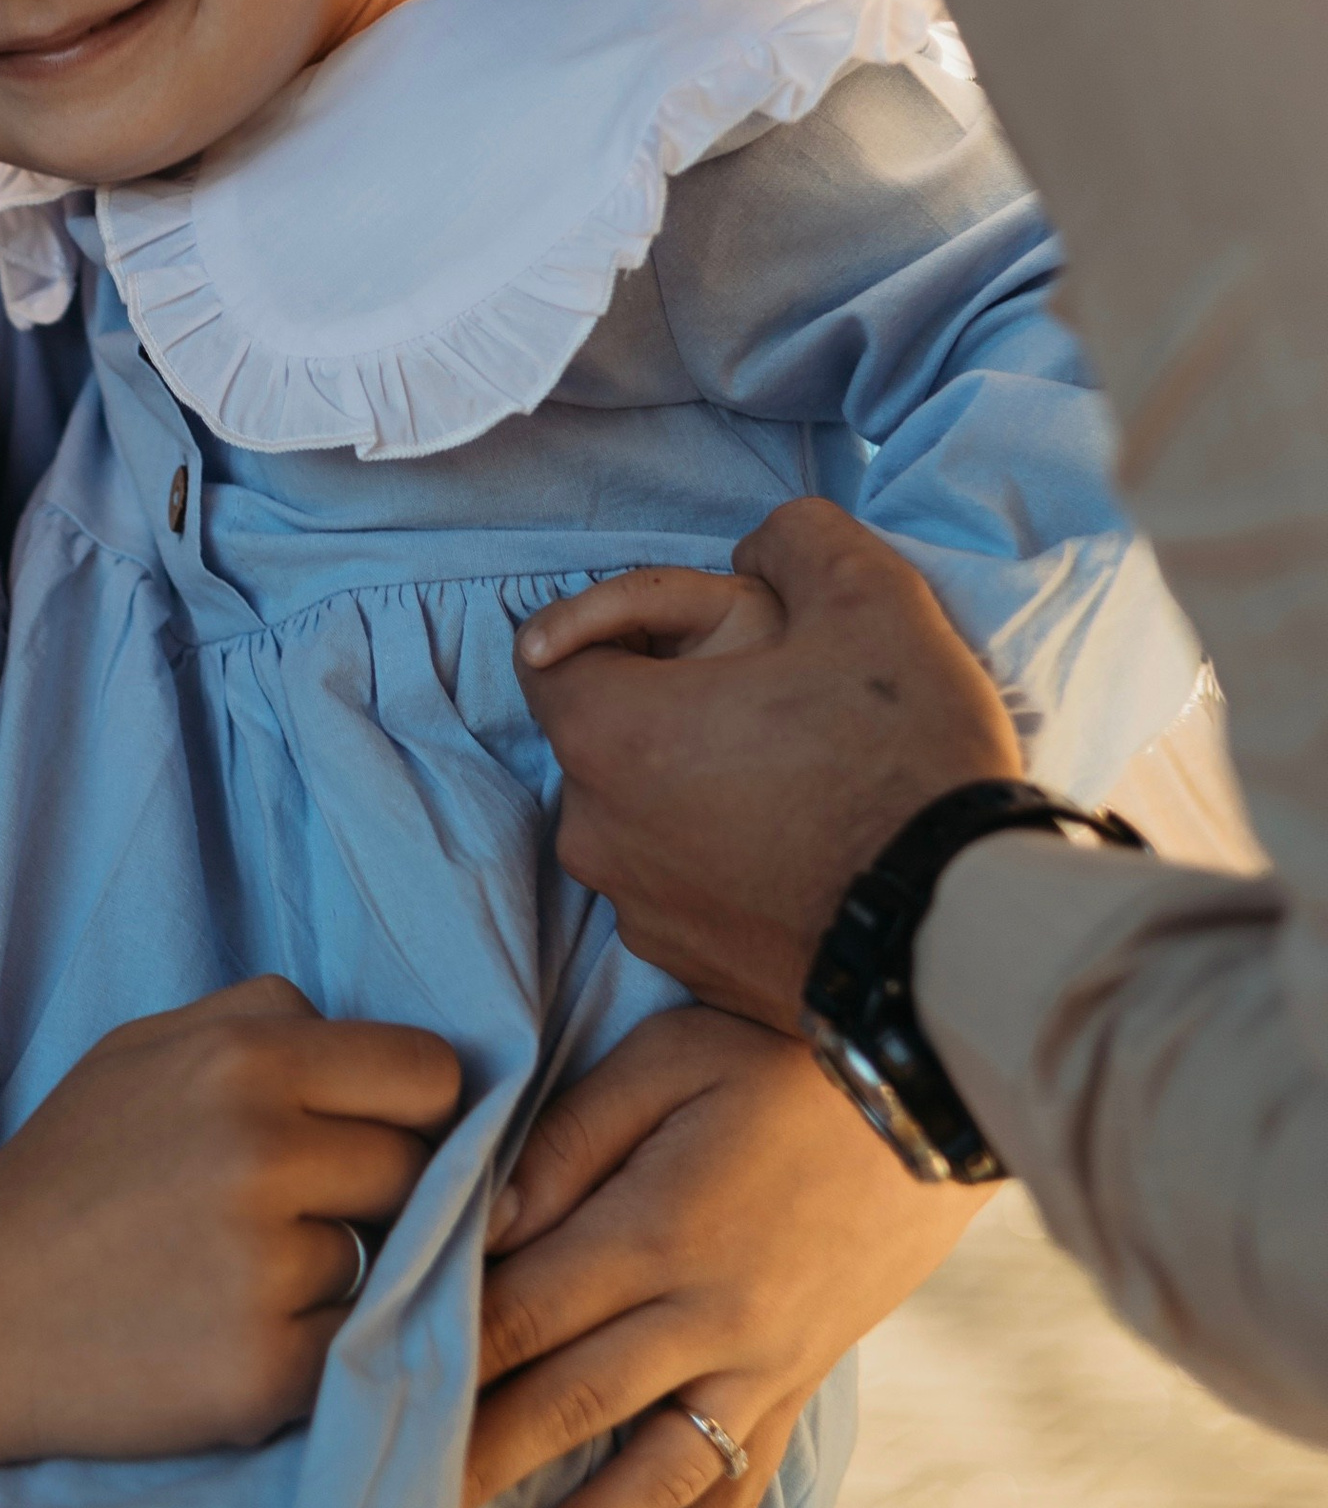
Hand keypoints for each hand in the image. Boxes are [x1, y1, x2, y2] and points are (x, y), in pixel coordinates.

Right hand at [0, 976, 458, 1469]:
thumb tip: (409, 1064)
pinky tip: (239, 1340)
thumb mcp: (146, 1051)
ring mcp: (262, 1267)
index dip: (415, 1113)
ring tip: (241, 1284)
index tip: (374, 1144)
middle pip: (419, 1170)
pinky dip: (316, 1353)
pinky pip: (360, 1351)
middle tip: (291, 1223)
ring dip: (338, 1279)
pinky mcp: (263, 1373)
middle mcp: (258, 1150)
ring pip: (391, 1264)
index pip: (429, 1071)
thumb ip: (270, 1022)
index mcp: (239, 1057)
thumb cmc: (66, 1177)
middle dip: (376, 1198)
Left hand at [461, 1006, 990, 1507]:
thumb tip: (486, 1221)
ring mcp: (759, 1363)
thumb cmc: (781, 1051)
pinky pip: (743, 1491)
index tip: (364, 1411)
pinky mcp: (798, 1384)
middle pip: (567, 1405)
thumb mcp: (665, 1058)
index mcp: (654, 1226)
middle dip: (474, 1476)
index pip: (522, 1311)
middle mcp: (704, 1314)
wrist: (935, 1081)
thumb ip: (567, 1140)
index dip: (441, 1362)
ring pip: (651, 1478)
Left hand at [516, 497, 1020, 1026]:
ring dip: (689, 786)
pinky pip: (677, 887)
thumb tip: (763, 547)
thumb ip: (795, 540)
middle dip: (659, 709)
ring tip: (791, 776)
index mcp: (611, 732)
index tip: (680, 635)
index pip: (546, 654)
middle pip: (596, 738)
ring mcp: (635, 909)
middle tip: (761, 702)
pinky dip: (717, 860)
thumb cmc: (903, 756)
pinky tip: (800, 846)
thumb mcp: (868, 597)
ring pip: (636, 816)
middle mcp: (595, 829)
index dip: (611, 626)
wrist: (960, 930)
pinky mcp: (684, 967)